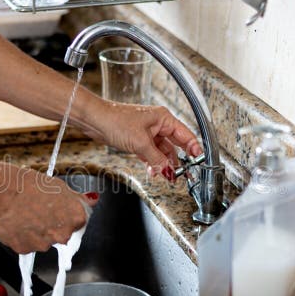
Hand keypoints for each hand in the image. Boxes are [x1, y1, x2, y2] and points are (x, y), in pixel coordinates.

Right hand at [0, 168, 97, 253]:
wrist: (4, 193)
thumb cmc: (31, 186)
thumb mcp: (60, 187)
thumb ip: (78, 199)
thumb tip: (93, 200)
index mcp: (75, 219)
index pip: (77, 222)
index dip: (65, 214)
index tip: (55, 208)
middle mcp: (63, 236)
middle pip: (60, 234)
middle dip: (51, 226)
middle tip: (38, 210)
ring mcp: (43, 245)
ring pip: (42, 240)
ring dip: (36, 232)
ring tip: (25, 215)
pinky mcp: (25, 249)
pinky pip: (26, 244)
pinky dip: (22, 236)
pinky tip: (17, 222)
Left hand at [85, 101, 202, 180]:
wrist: (95, 120)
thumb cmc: (116, 121)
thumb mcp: (141, 143)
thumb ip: (157, 158)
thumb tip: (168, 170)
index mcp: (163, 118)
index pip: (185, 135)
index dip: (194, 148)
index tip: (199, 161)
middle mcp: (158, 124)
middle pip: (175, 145)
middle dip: (178, 160)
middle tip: (184, 174)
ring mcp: (148, 132)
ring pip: (162, 151)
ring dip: (164, 164)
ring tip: (167, 176)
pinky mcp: (138, 140)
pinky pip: (151, 154)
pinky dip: (153, 163)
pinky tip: (154, 171)